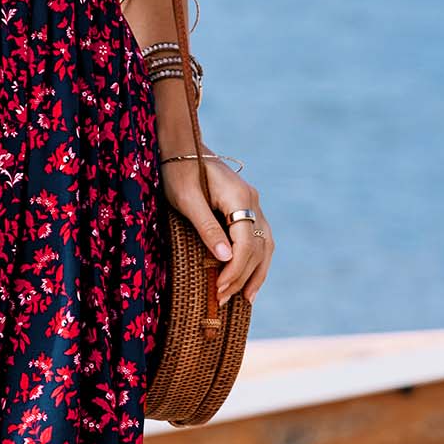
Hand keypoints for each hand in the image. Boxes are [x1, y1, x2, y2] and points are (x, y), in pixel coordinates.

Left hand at [158, 153, 273, 305]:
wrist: (181, 144)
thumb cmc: (178, 170)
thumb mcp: (186, 200)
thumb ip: (206, 227)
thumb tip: (224, 258)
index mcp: (240, 197)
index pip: (246, 243)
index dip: (236, 270)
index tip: (219, 290)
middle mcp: (253, 200)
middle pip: (258, 246)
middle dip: (242, 276)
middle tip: (223, 299)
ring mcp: (252, 203)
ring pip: (264, 243)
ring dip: (256, 272)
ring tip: (246, 299)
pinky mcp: (246, 206)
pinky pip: (258, 237)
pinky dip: (257, 259)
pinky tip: (250, 277)